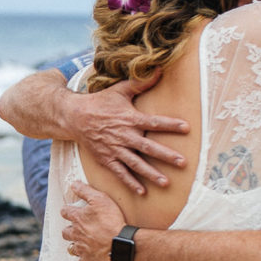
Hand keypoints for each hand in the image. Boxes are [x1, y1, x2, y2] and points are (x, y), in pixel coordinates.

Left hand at [59, 181, 125, 260]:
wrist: (120, 244)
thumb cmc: (111, 220)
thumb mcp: (100, 199)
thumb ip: (85, 191)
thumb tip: (73, 184)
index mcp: (77, 219)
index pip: (65, 212)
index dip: (68, 211)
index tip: (71, 211)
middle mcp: (76, 234)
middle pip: (65, 232)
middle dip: (70, 230)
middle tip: (77, 229)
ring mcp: (81, 249)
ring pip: (71, 248)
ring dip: (75, 245)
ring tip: (81, 243)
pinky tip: (87, 258)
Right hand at [63, 79, 187, 195]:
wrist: (74, 117)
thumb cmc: (100, 102)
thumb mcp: (119, 90)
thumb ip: (140, 83)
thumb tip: (160, 69)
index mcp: (130, 118)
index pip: (154, 122)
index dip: (170, 125)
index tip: (186, 128)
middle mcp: (124, 136)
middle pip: (148, 147)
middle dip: (166, 155)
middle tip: (183, 162)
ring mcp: (115, 149)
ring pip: (136, 164)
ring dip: (151, 173)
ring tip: (166, 182)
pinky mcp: (106, 159)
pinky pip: (120, 173)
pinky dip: (130, 182)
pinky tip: (142, 191)